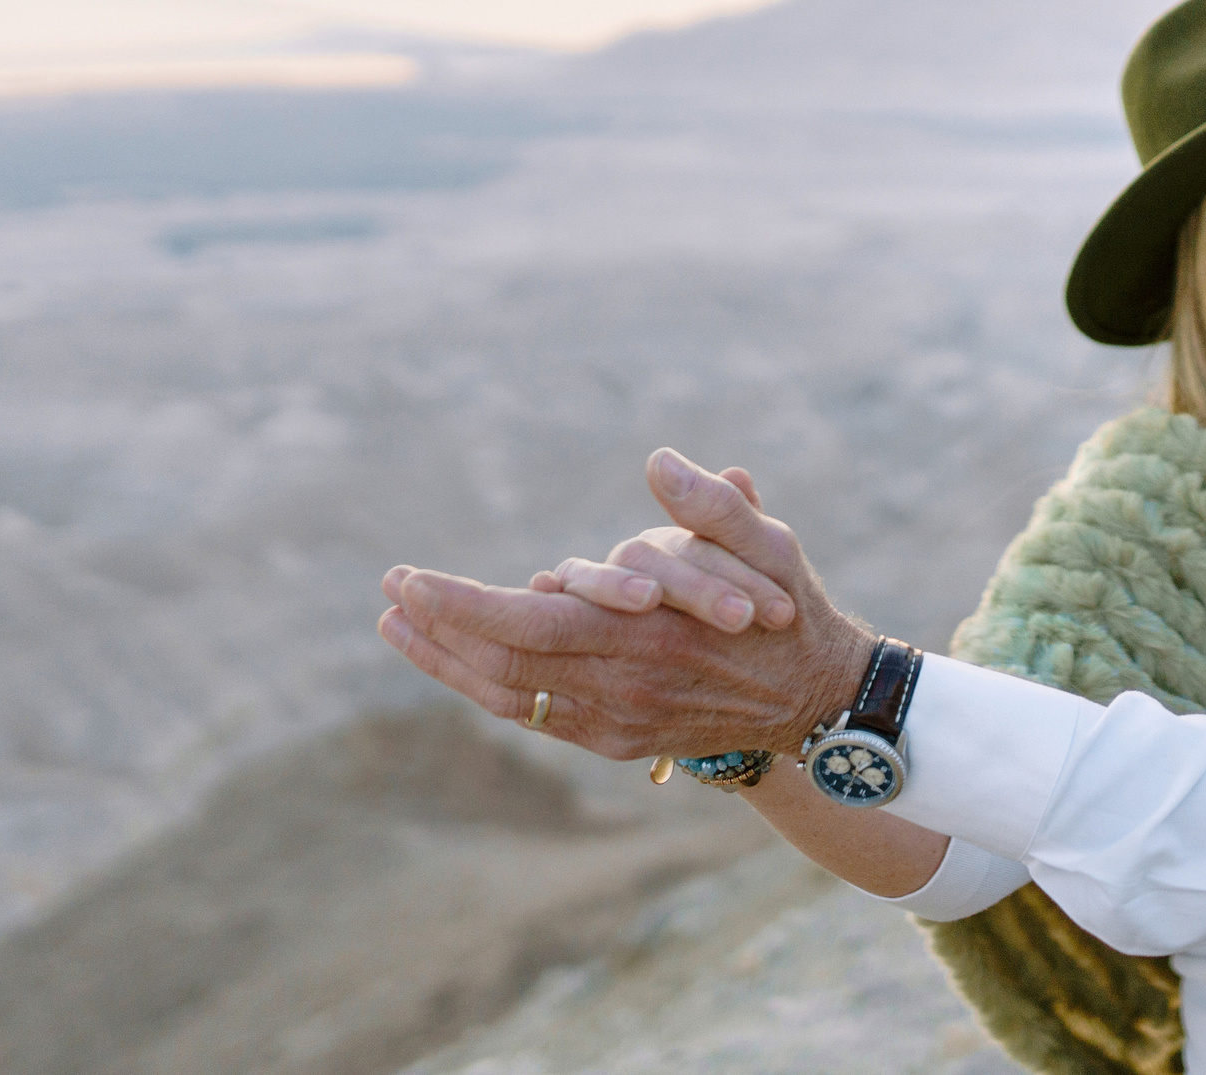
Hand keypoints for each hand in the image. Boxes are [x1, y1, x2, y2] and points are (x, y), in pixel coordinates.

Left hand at [377, 449, 874, 761]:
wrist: (818, 702)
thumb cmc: (791, 612)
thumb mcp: (770, 548)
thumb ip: (712, 508)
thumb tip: (660, 461)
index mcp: (650, 639)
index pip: (526, 625)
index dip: (459, 606)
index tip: (410, 579)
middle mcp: (622, 690)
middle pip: (501, 668)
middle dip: (435, 632)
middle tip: (388, 595)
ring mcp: (616, 725)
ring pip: (508, 699)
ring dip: (446, 664)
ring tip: (397, 627)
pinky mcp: (617, 743)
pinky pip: (536, 717)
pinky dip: (487, 688)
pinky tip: (458, 662)